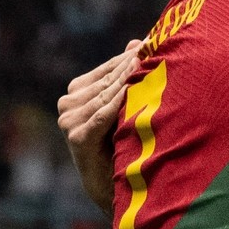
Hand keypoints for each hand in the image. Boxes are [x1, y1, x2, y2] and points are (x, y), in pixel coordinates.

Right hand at [57, 39, 141, 214]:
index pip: (110, 68)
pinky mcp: (78, 137)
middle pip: (110, 78)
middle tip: (160, 46)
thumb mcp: (126, 106)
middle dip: (136, 63)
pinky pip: (104, 114)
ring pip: (108, 93)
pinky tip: (133, 88)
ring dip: (131, 79)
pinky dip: (119, 101)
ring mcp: (69, 121)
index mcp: (76, 93)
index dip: (134, 55)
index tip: (157, 39)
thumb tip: (137, 41)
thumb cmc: (125, 144)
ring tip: (154, 62)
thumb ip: (127, 75)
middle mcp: (67, 105)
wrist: (116, 188)